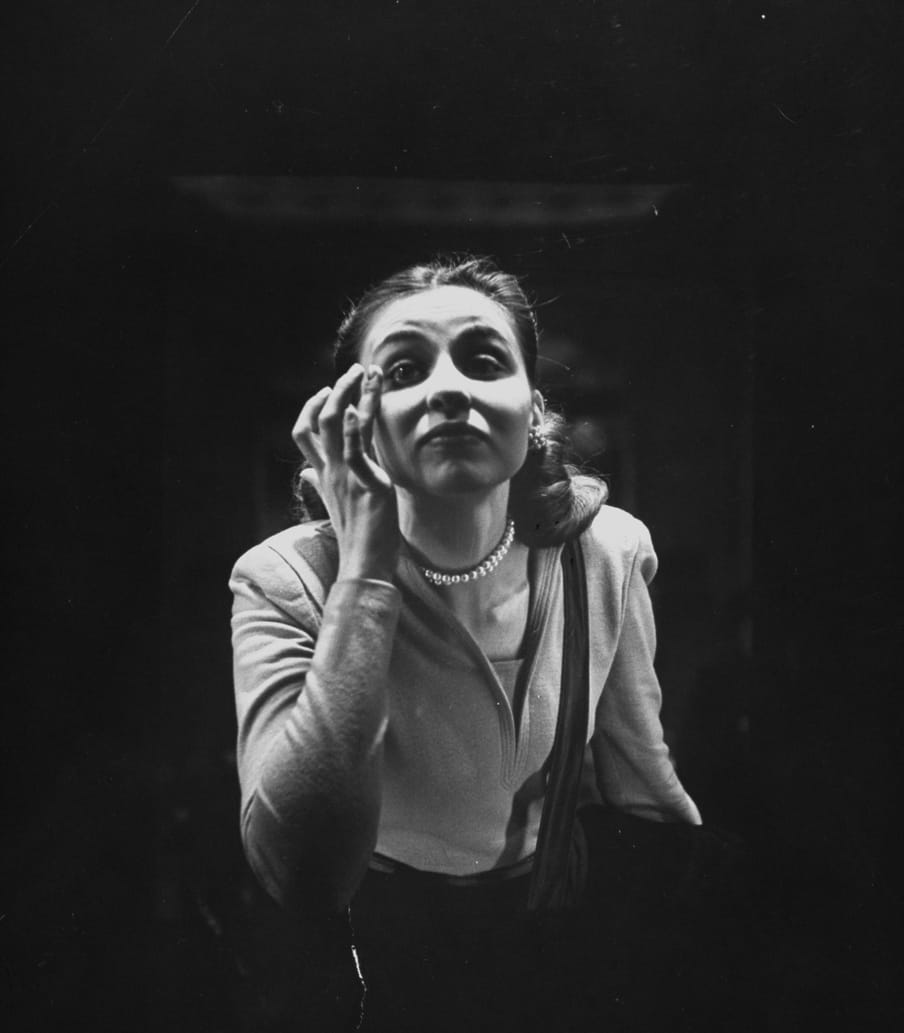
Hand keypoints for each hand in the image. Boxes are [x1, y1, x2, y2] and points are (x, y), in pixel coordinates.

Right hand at [292, 364, 399, 582]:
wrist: (365, 567)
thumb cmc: (358, 538)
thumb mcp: (339, 506)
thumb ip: (325, 484)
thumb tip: (309, 474)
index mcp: (325, 475)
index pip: (306, 432)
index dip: (312, 407)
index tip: (327, 388)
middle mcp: (331, 471)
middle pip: (321, 420)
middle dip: (338, 389)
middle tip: (356, 369)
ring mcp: (347, 476)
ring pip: (339, 424)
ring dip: (353, 393)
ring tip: (368, 372)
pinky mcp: (367, 484)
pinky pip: (354, 451)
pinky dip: (353, 428)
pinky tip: (357, 409)